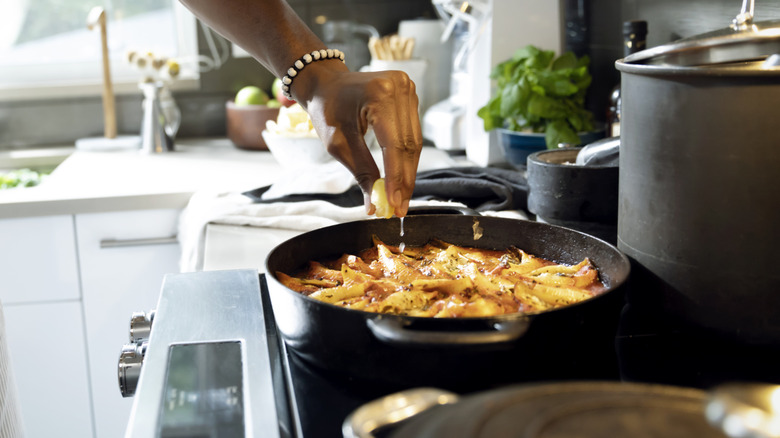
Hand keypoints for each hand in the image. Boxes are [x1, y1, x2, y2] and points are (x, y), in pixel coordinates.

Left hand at [297, 65, 422, 216]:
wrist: (326, 83)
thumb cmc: (327, 109)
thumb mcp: (338, 143)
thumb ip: (361, 171)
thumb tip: (374, 204)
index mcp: (379, 94)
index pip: (394, 145)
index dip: (396, 178)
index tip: (394, 204)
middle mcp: (399, 88)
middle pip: (409, 145)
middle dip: (404, 181)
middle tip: (399, 209)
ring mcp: (408, 90)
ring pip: (415, 142)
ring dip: (408, 173)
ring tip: (401, 199)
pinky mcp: (410, 96)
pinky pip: (413, 134)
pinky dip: (407, 158)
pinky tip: (402, 179)